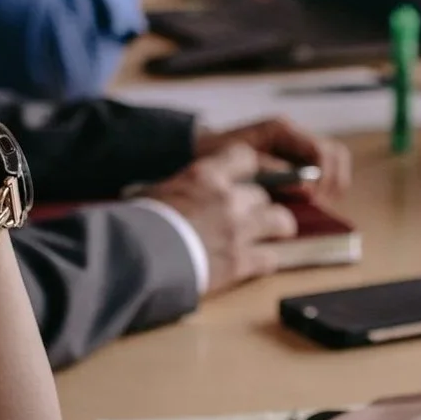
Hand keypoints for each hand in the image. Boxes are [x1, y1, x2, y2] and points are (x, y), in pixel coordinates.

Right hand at [140, 142, 297, 293]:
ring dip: (276, 228)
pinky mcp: (241, 262)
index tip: (247, 177)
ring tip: (271, 234)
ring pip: (281, 221)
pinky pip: (270, 258)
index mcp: (206, 176)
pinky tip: (256, 263)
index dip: (249, 167)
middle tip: (251, 214)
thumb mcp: (155, 192)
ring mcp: (239, 230)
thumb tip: (171, 193)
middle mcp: (229, 199)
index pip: (244, 156)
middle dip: (258, 204)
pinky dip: (265, 260)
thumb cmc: (140, 225)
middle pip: (263, 194)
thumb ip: (178, 188)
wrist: (139, 259)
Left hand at [194, 117, 351, 196]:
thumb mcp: (237, 163)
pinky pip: (323, 173)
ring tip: (319, 206)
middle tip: (321, 204)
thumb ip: (271, 170)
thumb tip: (303, 186)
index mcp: (281, 129)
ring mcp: (298, 148)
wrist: (201, 150)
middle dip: (333, 182)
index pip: (321, 150)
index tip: (311, 196)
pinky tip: (311, 205)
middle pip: (336, 155)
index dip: (322, 175)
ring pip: (335, 163)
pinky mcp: (297, 162)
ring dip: (332, 186)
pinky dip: (324, 189)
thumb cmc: (215, 155)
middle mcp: (294, 136)